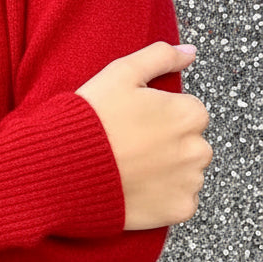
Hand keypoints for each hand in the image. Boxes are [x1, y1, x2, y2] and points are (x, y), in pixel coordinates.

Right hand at [76, 42, 211, 230]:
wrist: (64, 169)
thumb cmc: (91, 118)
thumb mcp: (120, 73)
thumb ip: (160, 56)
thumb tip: (190, 52)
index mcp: (189, 113)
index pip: (188, 111)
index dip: (158, 114)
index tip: (133, 120)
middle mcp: (198, 149)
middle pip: (190, 142)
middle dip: (167, 142)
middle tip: (129, 144)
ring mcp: (190, 182)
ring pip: (186, 172)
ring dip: (166, 170)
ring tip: (128, 166)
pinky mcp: (179, 210)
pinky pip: (179, 200)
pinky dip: (161, 196)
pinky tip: (134, 186)